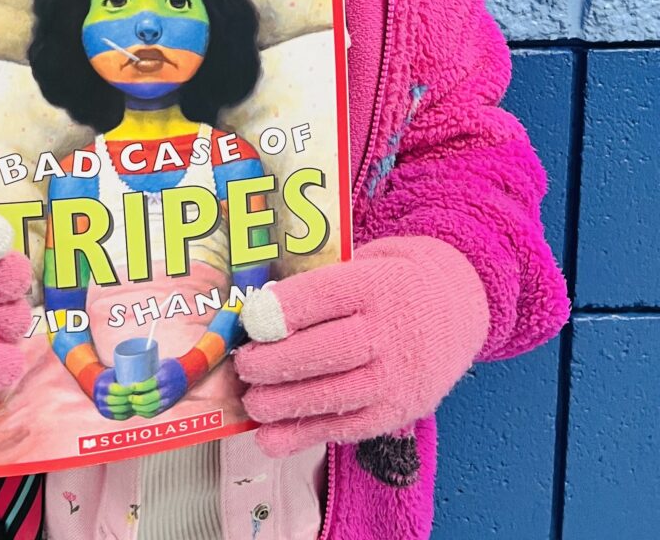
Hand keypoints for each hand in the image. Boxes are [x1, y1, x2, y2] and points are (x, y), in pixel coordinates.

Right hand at [92, 368, 134, 419]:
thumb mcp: (114, 373)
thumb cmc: (111, 376)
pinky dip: (127, 413)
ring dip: (129, 407)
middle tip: (139, 395)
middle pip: (116, 401)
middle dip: (129, 399)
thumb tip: (140, 367)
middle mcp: (100, 397)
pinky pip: (118, 416)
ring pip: (118, 409)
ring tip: (138, 403)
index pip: (114, 389)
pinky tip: (134, 409)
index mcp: (102, 385)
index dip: (125, 389)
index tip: (134, 386)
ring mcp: (102, 407)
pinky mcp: (106, 414)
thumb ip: (124, 373)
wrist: (97, 385)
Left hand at [127, 358, 187, 417]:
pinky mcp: (168, 405)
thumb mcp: (162, 364)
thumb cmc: (172, 365)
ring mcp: (168, 399)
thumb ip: (150, 370)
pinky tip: (139, 410)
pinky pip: (156, 412)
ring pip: (151, 408)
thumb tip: (132, 372)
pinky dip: (145, 413)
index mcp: (165, 377)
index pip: (150, 384)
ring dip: (139, 408)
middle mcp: (167, 390)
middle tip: (128, 396)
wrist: (188, 373)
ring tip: (132, 403)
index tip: (130, 386)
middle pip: (149, 399)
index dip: (138, 387)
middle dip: (136, 399)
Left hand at [234, 236, 489, 454]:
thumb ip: (319, 282)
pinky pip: (348, 428)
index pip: (327, 295)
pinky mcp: (398, 412)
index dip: (283, 309)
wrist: (455, 309)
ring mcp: (398, 378)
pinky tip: (271, 438)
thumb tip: (259, 310)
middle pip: (329, 350)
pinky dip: (305, 436)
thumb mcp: (363, 262)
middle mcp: (392, 332)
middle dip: (277, 362)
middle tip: (243, 365)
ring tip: (252, 402)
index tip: (249, 319)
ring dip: (285, 404)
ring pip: (336, 395)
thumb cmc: (390, 281)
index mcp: (379, 283)